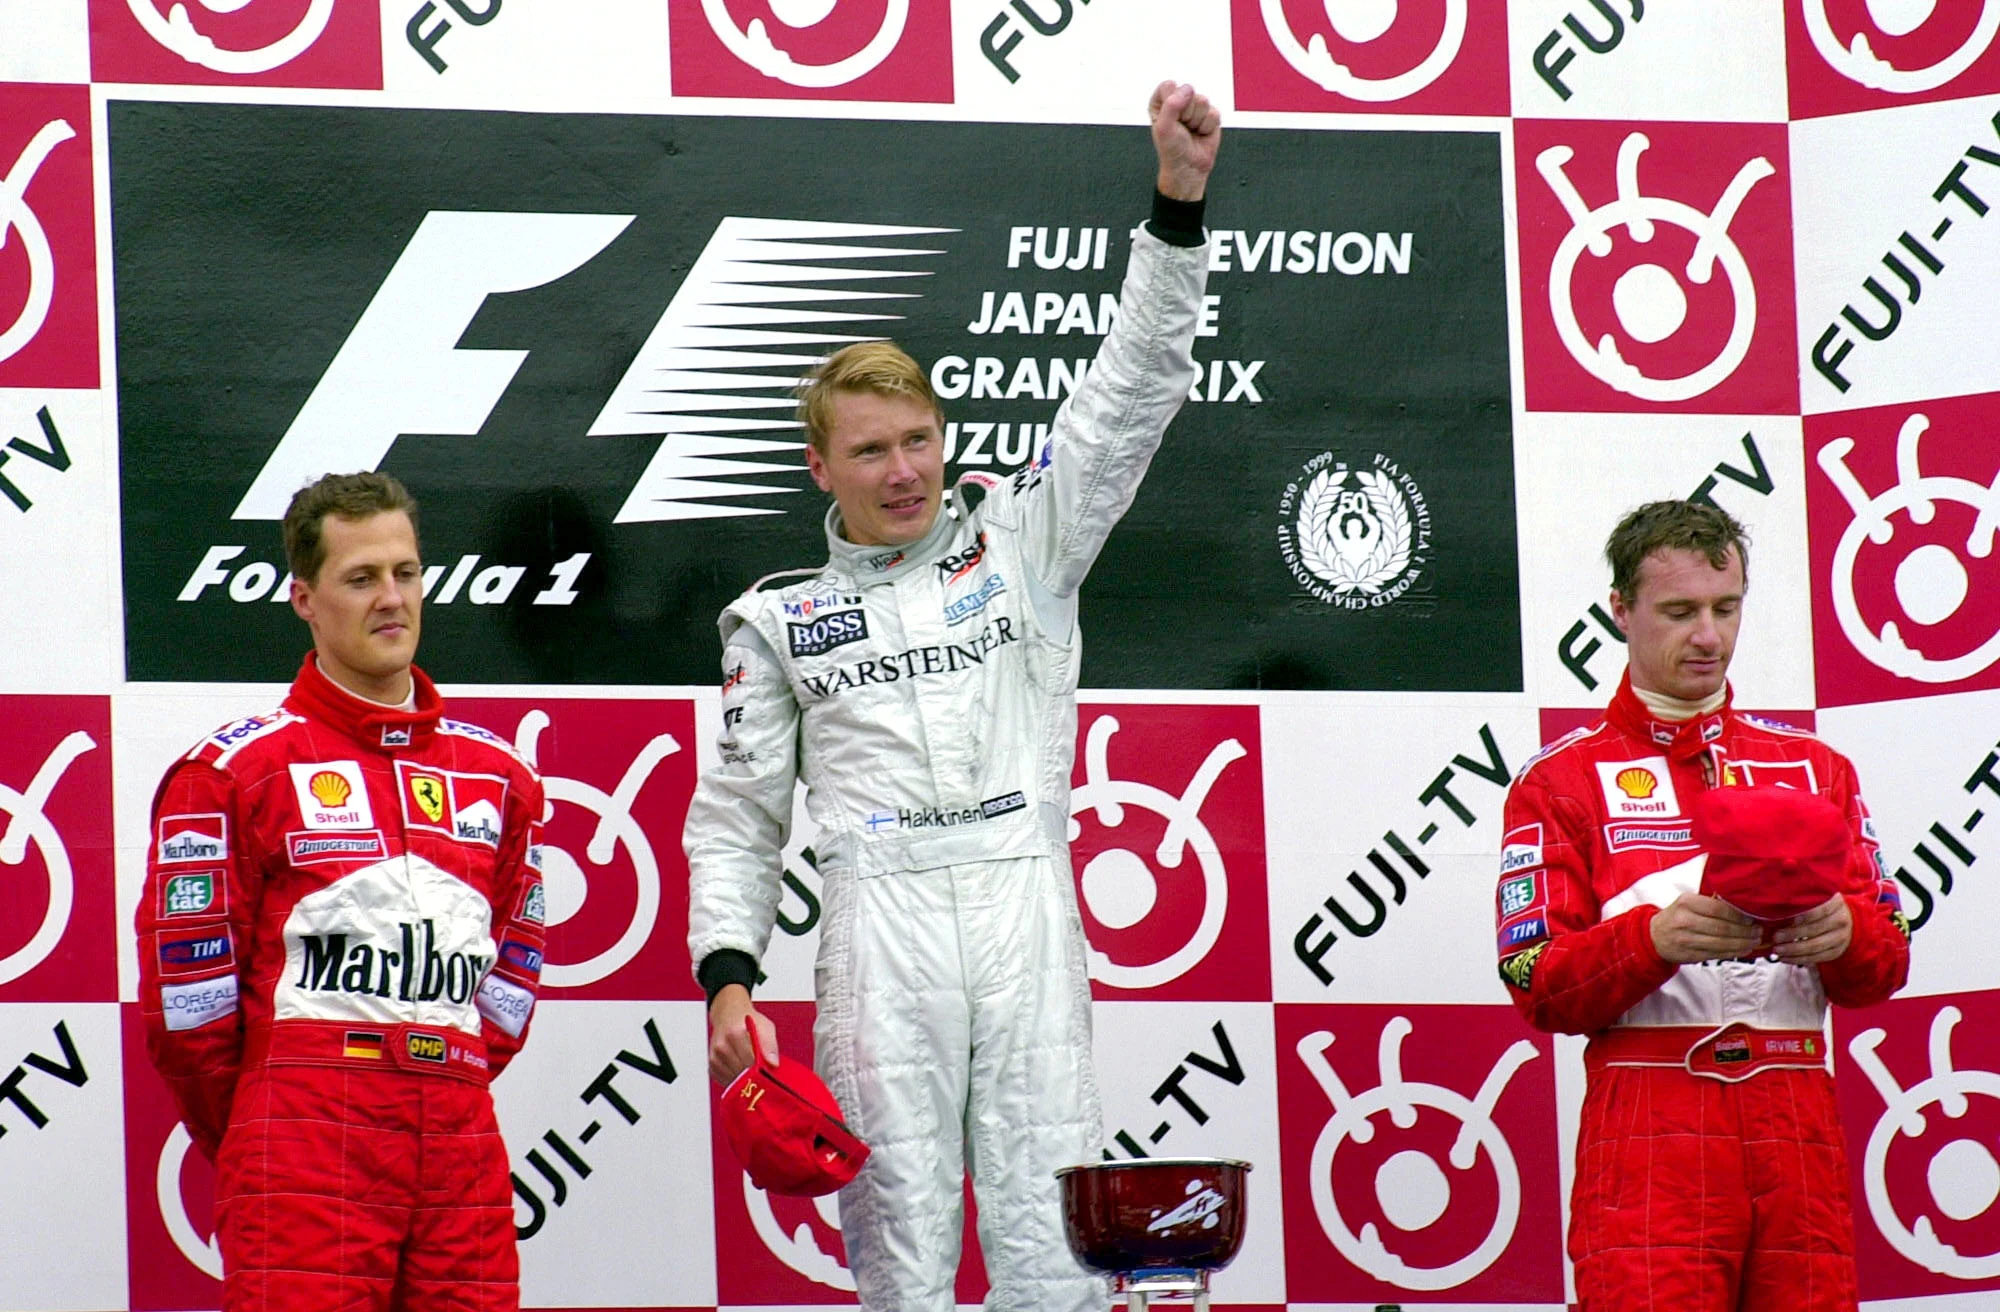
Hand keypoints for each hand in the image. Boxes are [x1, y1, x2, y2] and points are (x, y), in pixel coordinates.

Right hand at [707, 985, 777, 1084]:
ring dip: (744, 1080)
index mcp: (735, 1034)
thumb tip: (773, 1063)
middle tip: (763, 1074)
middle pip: (741, 1073)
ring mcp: (714, 1057)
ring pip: (733, 1080)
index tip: (768, 1074)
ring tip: (751, 1071)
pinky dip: (735, 1080)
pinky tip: (741, 1072)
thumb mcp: (765, 1026)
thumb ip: (770, 1045)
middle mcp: (721, 1046)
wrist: (729, 1014)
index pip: (750, 1061)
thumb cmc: (747, 1021)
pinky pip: (725, 1081)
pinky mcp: (711, 1065)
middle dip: (753, 1077)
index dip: (761, 1071)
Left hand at [1149, 81, 1220, 200]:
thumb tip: (1187, 90)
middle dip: (1186, 113)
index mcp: (1161, 101)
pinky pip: (1214, 113)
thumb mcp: (1164, 127)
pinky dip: (1207, 127)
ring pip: (1203, 101)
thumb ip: (1171, 105)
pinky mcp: (1210, 115)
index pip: (1169, 86)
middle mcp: (1178, 102)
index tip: (1170, 119)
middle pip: (1188, 91)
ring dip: (1197, 121)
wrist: (1188, 167)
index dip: (1172, 102)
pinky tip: (1201, 133)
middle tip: (1182, 127)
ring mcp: (1195, 107)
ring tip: (1191, 131)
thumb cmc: (1172, 149)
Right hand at [1650, 893, 1762, 963]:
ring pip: (1722, 943)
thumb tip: (1741, 907)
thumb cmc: (1676, 916)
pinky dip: (1734, 952)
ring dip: (1743, 943)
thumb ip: (1710, 903)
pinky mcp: (1690, 955)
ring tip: (1755, 940)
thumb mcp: (1687, 902)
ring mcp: (1687, 940)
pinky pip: (1718, 954)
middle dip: (1745, 931)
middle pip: (1723, 928)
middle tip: (1758, 931)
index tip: (1752, 917)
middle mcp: (1685, 921)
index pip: (1718, 909)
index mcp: (1686, 903)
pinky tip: (1744, 949)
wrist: (1654, 937)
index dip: (1738, 915)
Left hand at [1770, 893, 1852, 965]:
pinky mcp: (1835, 952)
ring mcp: (1840, 938)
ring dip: (1793, 949)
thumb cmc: (1821, 907)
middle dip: (1792, 935)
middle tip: (1775, 937)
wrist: (1845, 921)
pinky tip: (1785, 958)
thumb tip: (1774, 911)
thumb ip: (1801, 903)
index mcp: (1835, 904)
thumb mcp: (1816, 899)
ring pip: (1815, 946)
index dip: (1805, 915)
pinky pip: (1816, 958)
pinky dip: (1798, 959)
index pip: (1821, 910)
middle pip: (1815, 929)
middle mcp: (1840, 921)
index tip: (1788, 919)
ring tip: (1777, 950)